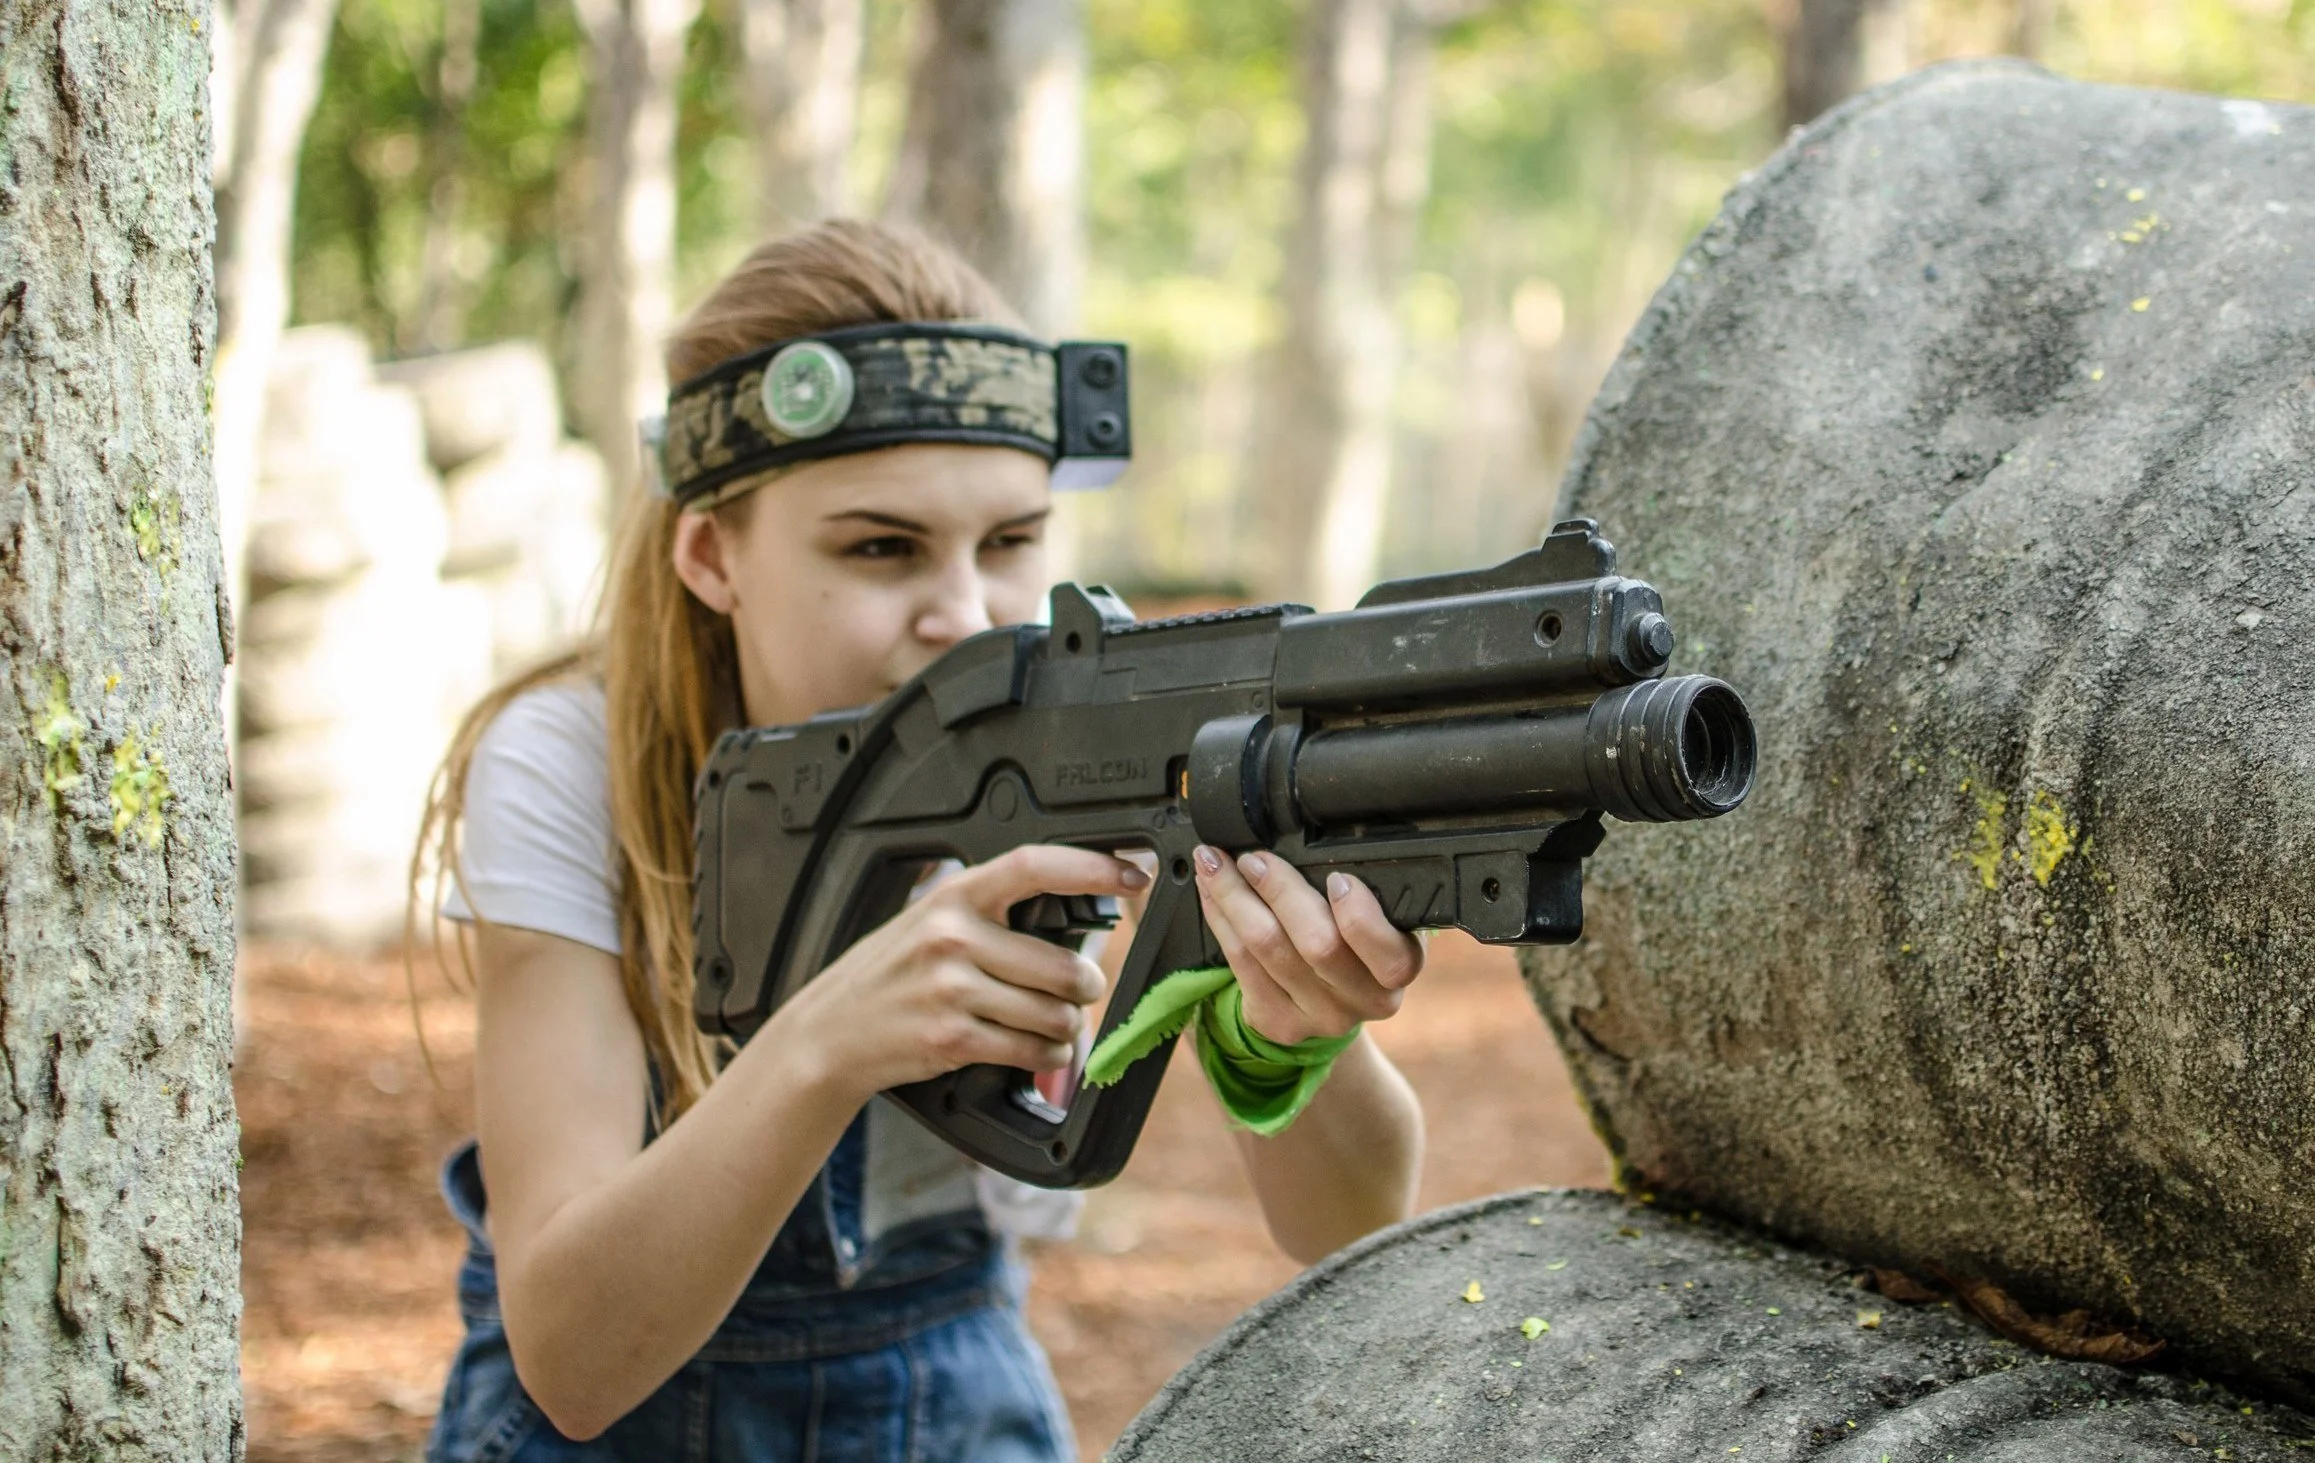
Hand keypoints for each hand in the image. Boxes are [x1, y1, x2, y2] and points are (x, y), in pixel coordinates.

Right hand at [773, 846, 1146, 1102]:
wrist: (831, 1032)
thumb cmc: (891, 974)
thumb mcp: (931, 920)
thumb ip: (992, 913)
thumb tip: (1076, 916)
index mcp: (955, 895)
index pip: (1036, 866)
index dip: (1093, 868)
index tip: (1132, 875)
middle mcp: (953, 936)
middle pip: (1063, 965)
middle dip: (1085, 986)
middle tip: (1079, 990)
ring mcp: (952, 989)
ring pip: (1055, 1014)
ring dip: (1067, 1029)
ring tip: (1052, 1025)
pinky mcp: (953, 1038)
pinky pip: (1032, 1051)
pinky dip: (1048, 1057)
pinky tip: (1037, 1051)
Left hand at [1192, 845, 1423, 1045]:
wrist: (1333, 994)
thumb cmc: (1354, 936)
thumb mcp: (1377, 911)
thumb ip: (1358, 885)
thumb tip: (1305, 840)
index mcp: (1399, 966)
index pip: (1389, 956)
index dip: (1360, 917)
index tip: (1336, 878)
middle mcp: (1365, 1000)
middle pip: (1317, 945)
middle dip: (1279, 890)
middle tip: (1252, 857)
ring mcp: (1321, 1017)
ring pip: (1267, 949)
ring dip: (1233, 896)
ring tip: (1214, 862)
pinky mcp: (1279, 1022)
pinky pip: (1240, 963)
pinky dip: (1220, 918)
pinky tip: (1211, 892)